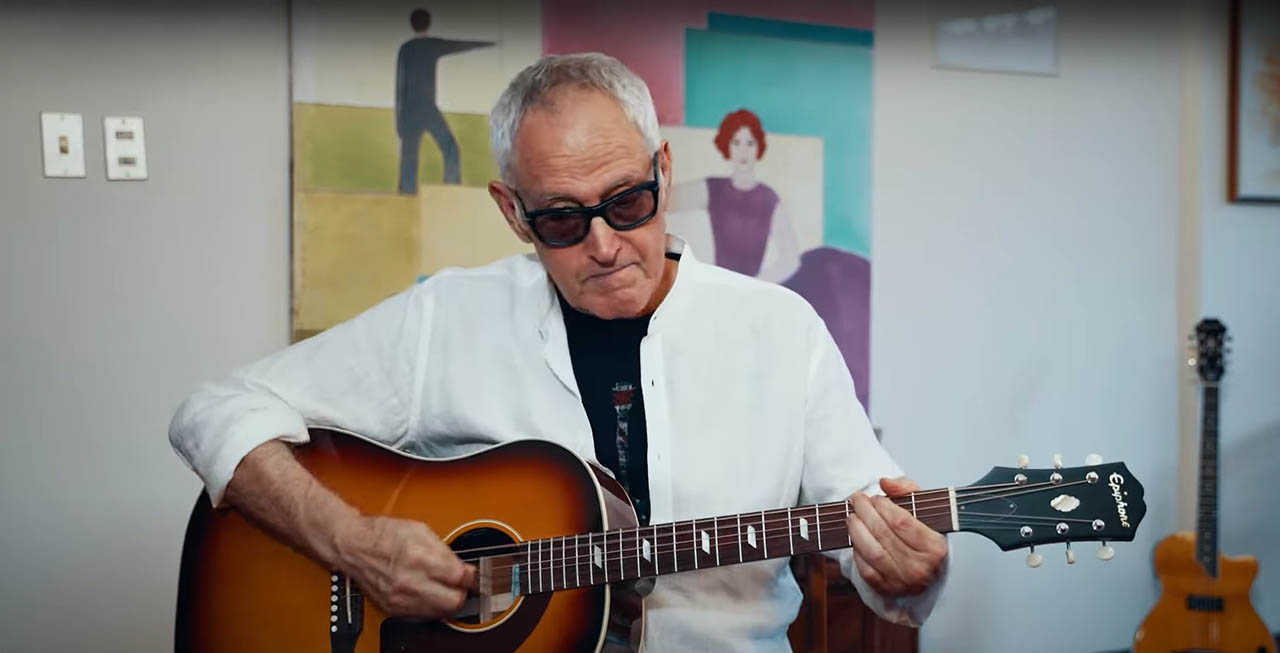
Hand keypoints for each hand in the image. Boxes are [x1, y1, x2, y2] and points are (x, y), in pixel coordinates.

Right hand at [335, 515, 475, 617]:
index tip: (467, 572)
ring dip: (446, 601)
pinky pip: (421, 616)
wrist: (352, 547)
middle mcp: (409, 582)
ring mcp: (400, 599)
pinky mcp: (392, 609)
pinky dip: (429, 606)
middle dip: (461, 592)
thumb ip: (444, 550)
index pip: (459, 578)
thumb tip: (461, 567)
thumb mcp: (419, 530)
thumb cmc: (382, 535)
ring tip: (442, 587)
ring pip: (439, 613)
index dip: (468, 574)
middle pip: (453, 602)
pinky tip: (427, 593)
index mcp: (419, 558)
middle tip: (458, 583)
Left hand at [845, 477, 947, 596]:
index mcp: (935, 547)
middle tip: (857, 501)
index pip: (901, 521)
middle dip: (865, 513)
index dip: (883, 506)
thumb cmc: (922, 535)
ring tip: (852, 517)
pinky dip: (857, 552)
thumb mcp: (923, 507)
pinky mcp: (888, 589)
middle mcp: (921, 566)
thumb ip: (906, 488)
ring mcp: (904, 581)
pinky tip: (856, 538)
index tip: (875, 498)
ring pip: (872, 551)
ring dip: (856, 530)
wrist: (926, 568)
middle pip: (883, 534)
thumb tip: (885, 483)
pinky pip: (866, 569)